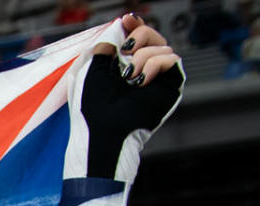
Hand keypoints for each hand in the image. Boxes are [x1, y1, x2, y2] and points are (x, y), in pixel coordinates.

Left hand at [78, 15, 183, 180]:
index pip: (134, 38)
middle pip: (152, 36)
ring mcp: (156, 78)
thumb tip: (119, 30)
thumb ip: (103, 47)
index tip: (127, 20)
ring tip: (128, 77)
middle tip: (126, 49)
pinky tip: (140, 80)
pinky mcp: (169, 86)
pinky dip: (154, 63)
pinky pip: (171, 58)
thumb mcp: (89, 71)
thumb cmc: (91, 109)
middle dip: (140, 35)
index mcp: (120, 66)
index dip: (133, 25)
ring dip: (142, 55)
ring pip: (162, 46)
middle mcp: (140, 70)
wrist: (104, 131)